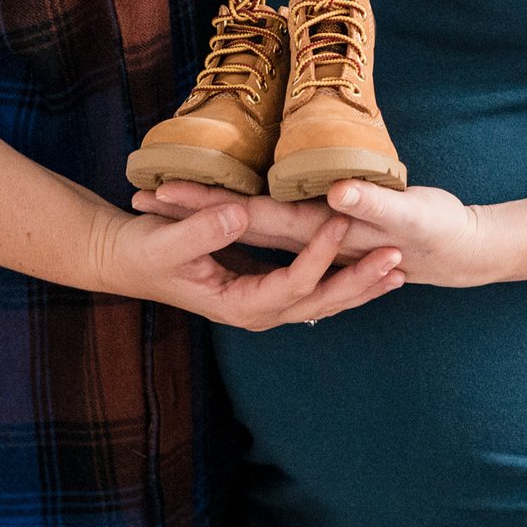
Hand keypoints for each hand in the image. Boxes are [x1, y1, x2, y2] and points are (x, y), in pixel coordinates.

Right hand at [91, 199, 402, 330]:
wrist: (125, 260)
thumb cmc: (141, 250)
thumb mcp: (165, 240)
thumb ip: (201, 230)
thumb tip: (239, 215)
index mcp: (238, 303)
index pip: (292, 284)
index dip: (319, 257)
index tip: (342, 223)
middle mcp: (257, 310)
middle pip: (319, 302)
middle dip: (359, 282)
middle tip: (398, 258)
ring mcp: (263, 303)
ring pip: (322, 301)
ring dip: (361, 286)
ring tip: (401, 269)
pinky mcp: (266, 288)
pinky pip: (313, 289)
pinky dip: (343, 280)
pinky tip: (371, 268)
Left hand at [137, 178, 501, 288]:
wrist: (467, 249)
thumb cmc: (441, 232)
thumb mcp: (410, 217)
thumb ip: (371, 205)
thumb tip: (332, 195)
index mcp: (322, 240)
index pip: (252, 217)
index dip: (209, 206)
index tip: (167, 190)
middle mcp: (307, 247)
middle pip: (239, 224)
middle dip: (194, 210)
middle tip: (146, 193)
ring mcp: (310, 247)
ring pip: (253, 229)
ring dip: (213, 212)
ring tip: (165, 200)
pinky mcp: (317, 241)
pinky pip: (275, 237)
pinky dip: (246, 222)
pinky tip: (227, 213)